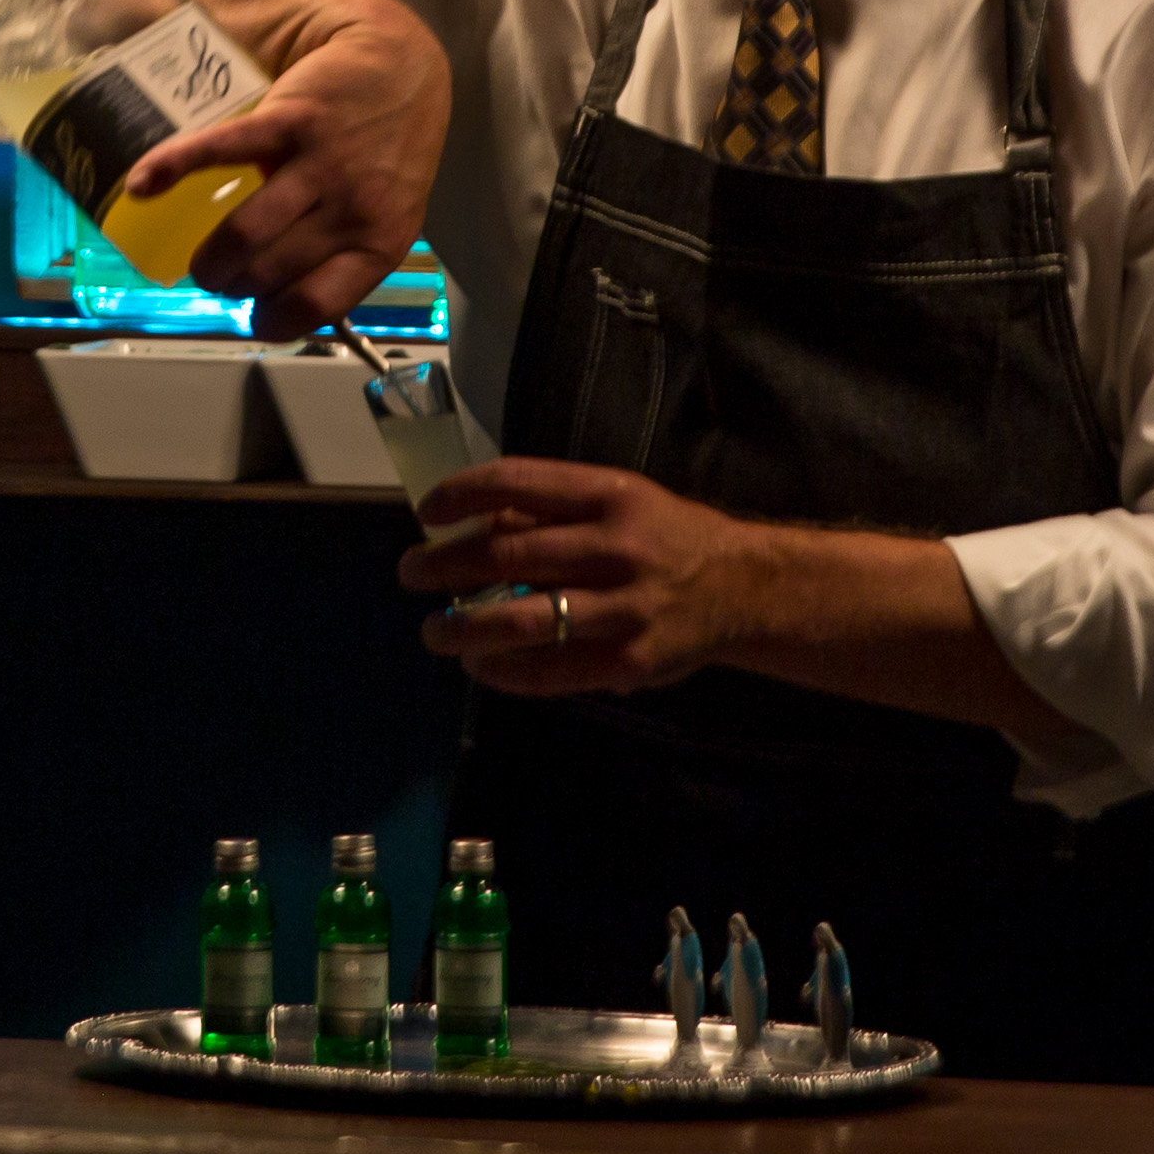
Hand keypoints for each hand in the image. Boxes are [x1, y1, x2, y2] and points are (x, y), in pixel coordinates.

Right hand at [112, 0, 451, 334]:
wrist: (401, 63)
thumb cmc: (390, 148)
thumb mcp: (391, 213)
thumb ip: (347, 253)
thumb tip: (286, 303)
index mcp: (380, 242)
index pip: (313, 306)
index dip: (272, 321)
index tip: (252, 317)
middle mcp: (352, 210)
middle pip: (267, 273)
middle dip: (231, 287)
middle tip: (219, 278)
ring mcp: (322, 165)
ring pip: (244, 233)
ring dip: (209, 258)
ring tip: (200, 261)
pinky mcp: (290, 120)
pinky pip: (221, 151)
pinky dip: (172, 168)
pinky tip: (144, 185)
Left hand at [391, 458, 747, 693]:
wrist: (742, 587)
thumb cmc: (664, 536)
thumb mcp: (619, 500)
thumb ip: (556, 510)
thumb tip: (473, 524)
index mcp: (609, 495)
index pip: (519, 482)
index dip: (463, 494)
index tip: (427, 511)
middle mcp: (616, 546)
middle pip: (511, 554)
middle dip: (447, 565)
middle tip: (411, 573)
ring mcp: (623, 607)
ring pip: (526, 621)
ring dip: (466, 628)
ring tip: (435, 630)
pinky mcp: (629, 660)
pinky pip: (552, 671)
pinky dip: (506, 671)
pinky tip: (480, 665)